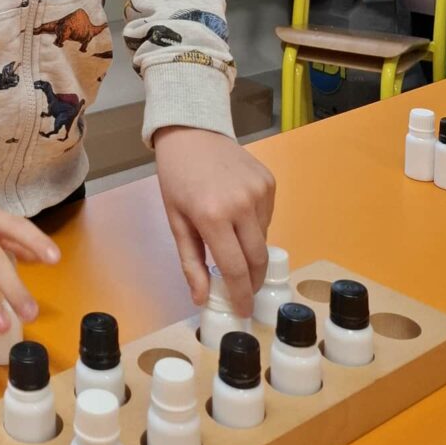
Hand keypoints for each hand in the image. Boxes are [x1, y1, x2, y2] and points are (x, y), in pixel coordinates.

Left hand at [153, 126, 275, 317]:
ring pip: (263, 238)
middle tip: (244, 291)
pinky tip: (238, 214)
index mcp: (212, 216)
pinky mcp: (269, 182)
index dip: (241, 294)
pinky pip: (267, 217)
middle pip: (257, 259)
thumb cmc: (177, 178)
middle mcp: (241, 204)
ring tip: (231, 238)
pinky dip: (255, 226)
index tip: (243, 311)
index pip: (235, 268)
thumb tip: (201, 299)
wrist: (191, 133)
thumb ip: (191, 263)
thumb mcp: (176, 221)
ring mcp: (259, 191)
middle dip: (253, 281)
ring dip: (251, 249)